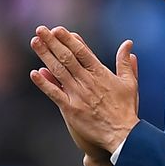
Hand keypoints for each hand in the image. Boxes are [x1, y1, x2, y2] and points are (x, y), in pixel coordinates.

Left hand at [29, 26, 139, 153]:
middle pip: (67, 57)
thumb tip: (128, 44)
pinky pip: (54, 93)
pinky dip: (44, 83)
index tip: (57, 29)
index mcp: (100, 73)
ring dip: (45, 55)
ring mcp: (78, 94)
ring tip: (35, 42)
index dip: (68, 39)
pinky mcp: (71, 109)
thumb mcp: (130, 83)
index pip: (82, 51)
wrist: (122, 135)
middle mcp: (87, 81)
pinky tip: (34, 73)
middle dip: (52, 42)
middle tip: (40, 29)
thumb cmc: (126, 110)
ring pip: (58, 71)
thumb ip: (125, 63)